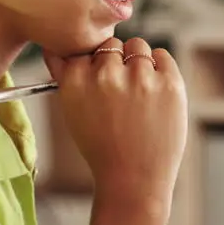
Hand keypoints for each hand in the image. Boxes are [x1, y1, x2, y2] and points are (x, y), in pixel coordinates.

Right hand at [44, 37, 187, 224]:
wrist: (133, 180)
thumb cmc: (102, 147)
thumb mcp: (72, 112)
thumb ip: (64, 76)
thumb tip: (54, 48)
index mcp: (77, 80)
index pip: (85, 47)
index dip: (93, 64)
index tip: (99, 82)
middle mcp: (107, 75)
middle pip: (112, 44)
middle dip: (116, 62)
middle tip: (121, 93)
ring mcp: (140, 77)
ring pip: (138, 46)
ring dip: (138, 62)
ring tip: (138, 95)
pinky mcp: (169, 83)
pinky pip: (163, 55)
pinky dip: (160, 68)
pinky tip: (155, 91)